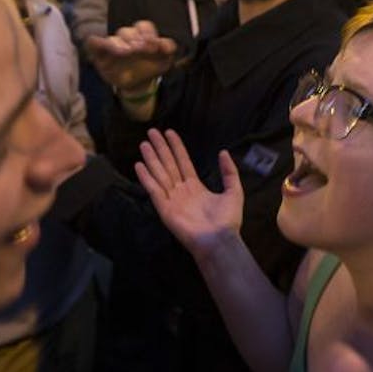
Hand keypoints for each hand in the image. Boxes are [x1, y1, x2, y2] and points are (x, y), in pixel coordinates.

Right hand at [86, 20, 177, 92]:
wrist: (138, 84)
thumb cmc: (150, 67)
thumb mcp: (164, 60)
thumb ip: (168, 49)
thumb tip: (167, 45)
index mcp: (142, 36)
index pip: (143, 26)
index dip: (148, 33)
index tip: (154, 46)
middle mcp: (127, 38)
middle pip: (127, 32)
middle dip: (134, 39)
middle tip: (140, 49)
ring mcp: (113, 46)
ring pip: (112, 39)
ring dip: (119, 44)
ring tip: (126, 52)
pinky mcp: (100, 55)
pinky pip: (94, 43)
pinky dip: (96, 42)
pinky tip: (101, 45)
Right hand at [135, 129, 243, 255]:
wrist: (220, 240)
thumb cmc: (227, 220)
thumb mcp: (233, 191)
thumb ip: (229, 171)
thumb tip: (223, 152)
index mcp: (195, 186)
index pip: (183, 161)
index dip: (176, 147)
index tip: (169, 132)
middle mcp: (181, 191)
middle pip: (168, 164)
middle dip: (160, 148)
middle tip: (152, 131)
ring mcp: (171, 200)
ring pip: (160, 174)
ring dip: (151, 159)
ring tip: (144, 143)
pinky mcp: (164, 209)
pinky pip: (154, 190)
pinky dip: (146, 178)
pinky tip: (139, 165)